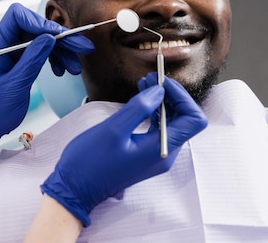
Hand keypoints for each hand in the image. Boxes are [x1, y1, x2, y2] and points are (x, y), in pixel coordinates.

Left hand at [0, 3, 93, 156]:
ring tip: (75, 67)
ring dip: (62, 51)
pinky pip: (44, 52)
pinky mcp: (24, 61)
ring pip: (44, 40)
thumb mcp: (14, 85)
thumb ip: (31, 60)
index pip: (17, 17)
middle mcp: (7, 44)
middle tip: (82, 47)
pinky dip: (56, 59)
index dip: (39, 21)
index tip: (58, 35)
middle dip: (61, 37)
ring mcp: (16, 52)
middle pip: (36, 28)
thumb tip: (49, 38)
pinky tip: (62, 71)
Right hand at [40, 75, 207, 225]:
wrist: (74, 188)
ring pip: (170, 122)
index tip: (163, 83)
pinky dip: (152, 111)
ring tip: (145, 83)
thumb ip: (139, 107)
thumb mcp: (114, 129)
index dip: (182, 97)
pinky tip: (140, 98)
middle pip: (183, 119)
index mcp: (161, 149)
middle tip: (151, 78)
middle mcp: (164, 153)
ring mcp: (155, 154)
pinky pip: (157, 128)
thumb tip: (160, 91)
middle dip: (171, 95)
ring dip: (161, 101)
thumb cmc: (90, 161)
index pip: (193, 120)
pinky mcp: (144, 154)